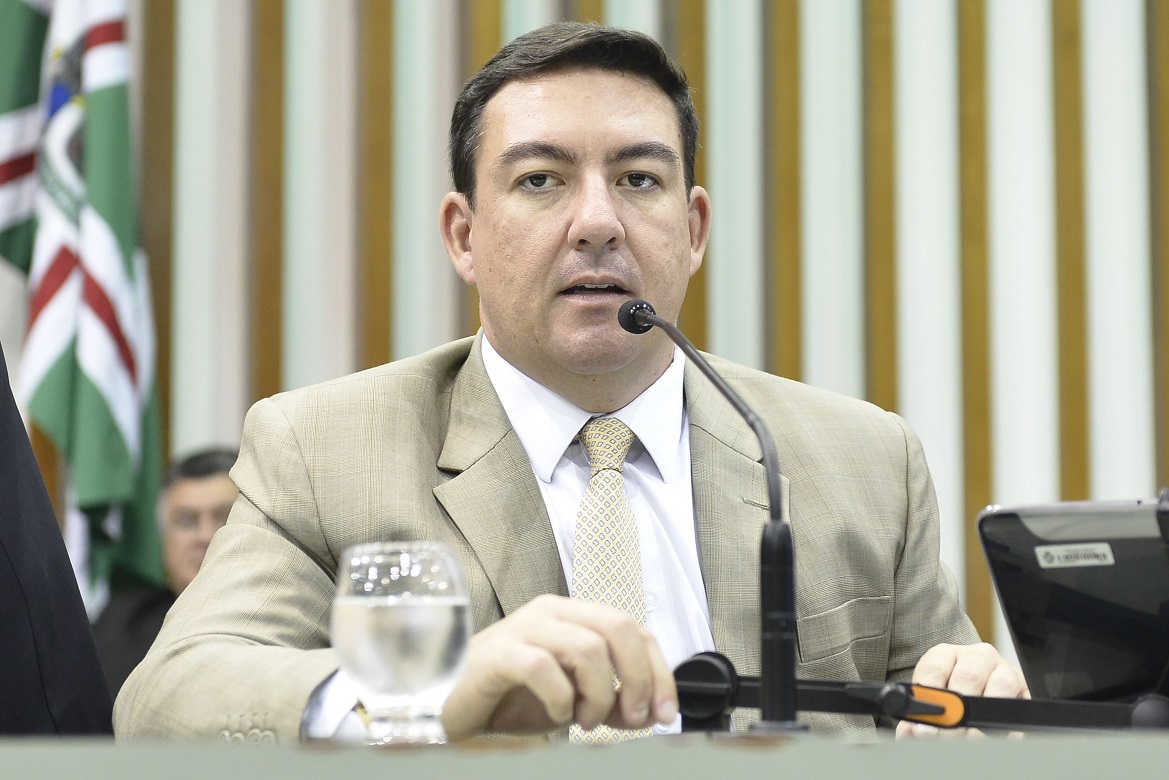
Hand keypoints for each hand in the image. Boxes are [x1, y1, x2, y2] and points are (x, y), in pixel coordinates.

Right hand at [440, 594, 677, 739]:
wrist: (451, 705)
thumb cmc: (509, 697)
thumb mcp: (573, 702)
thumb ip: (611, 703)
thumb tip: (651, 712)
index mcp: (572, 616)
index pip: (633, 628)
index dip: (659, 670)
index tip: (667, 712)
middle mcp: (550, 612)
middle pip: (618, 627)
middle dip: (637, 678)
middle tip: (633, 717)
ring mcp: (523, 628)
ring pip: (587, 648)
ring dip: (598, 694)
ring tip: (583, 720)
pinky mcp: (498, 653)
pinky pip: (543, 668)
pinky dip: (559, 699)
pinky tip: (554, 715)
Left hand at [895, 642, 1028, 738]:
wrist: (982, 694)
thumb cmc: (950, 696)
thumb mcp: (931, 700)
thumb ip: (916, 715)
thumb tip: (910, 729)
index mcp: (948, 654)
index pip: (935, 667)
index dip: (928, 697)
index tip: (923, 723)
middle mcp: (978, 656)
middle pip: (968, 675)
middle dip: (956, 712)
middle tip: (946, 736)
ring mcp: (1004, 671)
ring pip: (1000, 685)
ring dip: (984, 717)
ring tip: (969, 739)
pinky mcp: (1025, 691)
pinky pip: (1021, 707)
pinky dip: (1008, 728)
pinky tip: (992, 739)